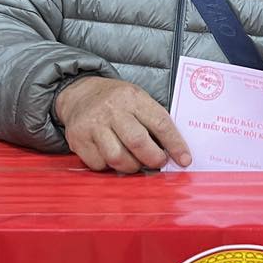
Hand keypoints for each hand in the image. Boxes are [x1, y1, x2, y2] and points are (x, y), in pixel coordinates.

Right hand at [54, 77, 192, 173]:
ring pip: (118, 158)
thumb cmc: (115, 102)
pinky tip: (111, 156)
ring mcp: (93, 125)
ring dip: (131, 166)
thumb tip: (174, 151)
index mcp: (132, 97)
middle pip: (138, 142)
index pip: (159, 123)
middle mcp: (111, 110)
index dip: (175, 144)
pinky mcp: (77, 139)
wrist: (78, 95)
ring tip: (135, 162)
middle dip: (153, 159)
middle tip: (158, 162)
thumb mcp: (137, 100)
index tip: (184, 159)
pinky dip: (108, 167)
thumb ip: (153, 121)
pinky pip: (99, 164)